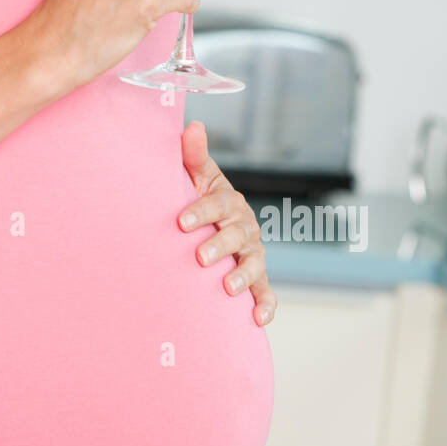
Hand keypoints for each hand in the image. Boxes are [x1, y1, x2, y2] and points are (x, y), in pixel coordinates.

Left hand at [178, 120, 276, 326]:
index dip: (200, 211)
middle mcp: (244, 226)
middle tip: (199, 257)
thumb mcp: (194, 175)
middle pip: (236, 235)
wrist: (204, 225)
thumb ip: (192, 154)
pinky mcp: (256, 278)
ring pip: (252, 263)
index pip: (218, 204)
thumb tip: (192, 126)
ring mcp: (251, 253)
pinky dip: (266, 305)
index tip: (180, 221)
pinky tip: (258, 319)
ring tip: (226, 288)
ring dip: (242, 276)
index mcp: (228, 200)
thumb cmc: (195, 196)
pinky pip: (265, 291)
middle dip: (219, 245)